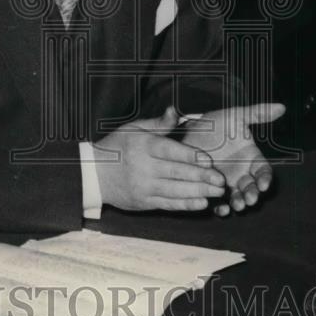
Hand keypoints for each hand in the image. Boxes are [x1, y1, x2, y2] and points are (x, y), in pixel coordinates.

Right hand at [94, 107, 226, 212]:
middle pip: (176, 173)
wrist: (94, 173)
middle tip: (221, 180)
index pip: (170, 151)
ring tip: (217, 192)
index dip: (191, 156)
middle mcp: (143, 167)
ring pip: (175, 191)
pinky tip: (201, 204)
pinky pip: (168, 204)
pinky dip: (185, 205)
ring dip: (198, 193)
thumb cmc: (117, 147)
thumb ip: (159, 123)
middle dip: (201, 178)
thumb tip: (175, 110)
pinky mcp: (144, 202)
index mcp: (143, 145)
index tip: (209, 160)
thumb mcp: (134, 129)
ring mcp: (143, 186)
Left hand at [181, 103, 284, 215]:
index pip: (264, 171)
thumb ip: (257, 114)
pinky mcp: (212, 188)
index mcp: (251, 157)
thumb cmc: (214, 123)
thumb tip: (281, 106)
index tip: (263, 184)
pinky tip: (219, 208)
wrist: (188, 131)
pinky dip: (221, 207)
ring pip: (238, 196)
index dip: (265, 179)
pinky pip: (219, 201)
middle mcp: (242, 172)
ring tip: (237, 204)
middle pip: (252, 187)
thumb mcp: (235, 116)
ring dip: (239, 202)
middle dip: (252, 194)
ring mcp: (228, 182)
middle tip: (249, 198)